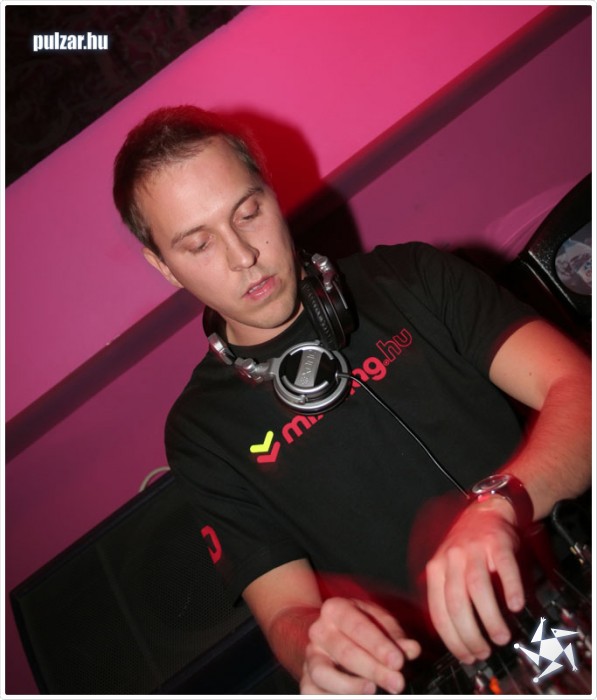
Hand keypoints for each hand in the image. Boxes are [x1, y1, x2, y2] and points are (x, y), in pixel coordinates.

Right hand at [300, 597, 420, 694]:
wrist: (327, 633)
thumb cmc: (359, 626)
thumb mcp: (377, 621)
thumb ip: (395, 635)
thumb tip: (412, 649)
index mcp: (336, 609)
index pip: (357, 626)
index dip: (379, 645)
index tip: (399, 661)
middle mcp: (319, 631)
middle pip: (344, 652)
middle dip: (373, 669)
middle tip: (397, 682)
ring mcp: (311, 656)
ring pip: (323, 673)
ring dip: (349, 686)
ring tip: (372, 691)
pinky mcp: (306, 679)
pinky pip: (312, 692)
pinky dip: (331, 697)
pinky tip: (356, 698)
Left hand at [425, 497, 523, 663]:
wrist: (485, 512)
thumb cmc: (467, 549)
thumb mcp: (447, 569)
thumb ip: (448, 596)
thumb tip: (459, 638)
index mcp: (435, 569)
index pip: (439, 611)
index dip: (452, 639)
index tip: (465, 656)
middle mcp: (451, 559)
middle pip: (456, 603)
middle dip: (470, 634)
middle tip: (484, 651)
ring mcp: (474, 550)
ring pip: (477, 588)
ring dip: (489, 618)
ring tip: (500, 637)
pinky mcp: (497, 543)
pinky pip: (504, 569)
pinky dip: (511, 589)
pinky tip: (516, 607)